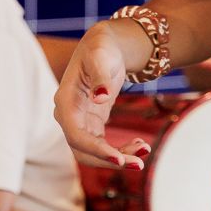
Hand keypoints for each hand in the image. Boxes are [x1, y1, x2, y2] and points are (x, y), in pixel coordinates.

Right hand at [53, 23, 150, 169]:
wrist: (104, 47)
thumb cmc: (100, 48)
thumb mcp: (101, 58)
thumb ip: (100, 77)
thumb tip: (100, 97)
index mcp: (65, 101)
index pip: (75, 135)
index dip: (95, 149)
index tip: (119, 159)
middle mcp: (68, 116)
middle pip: (83, 150)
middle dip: (110, 160)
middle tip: (139, 164)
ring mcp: (79, 122)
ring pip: (94, 152)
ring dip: (118, 158)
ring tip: (144, 151)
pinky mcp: (91, 125)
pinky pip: (103, 146)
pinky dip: (120, 149)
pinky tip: (140, 144)